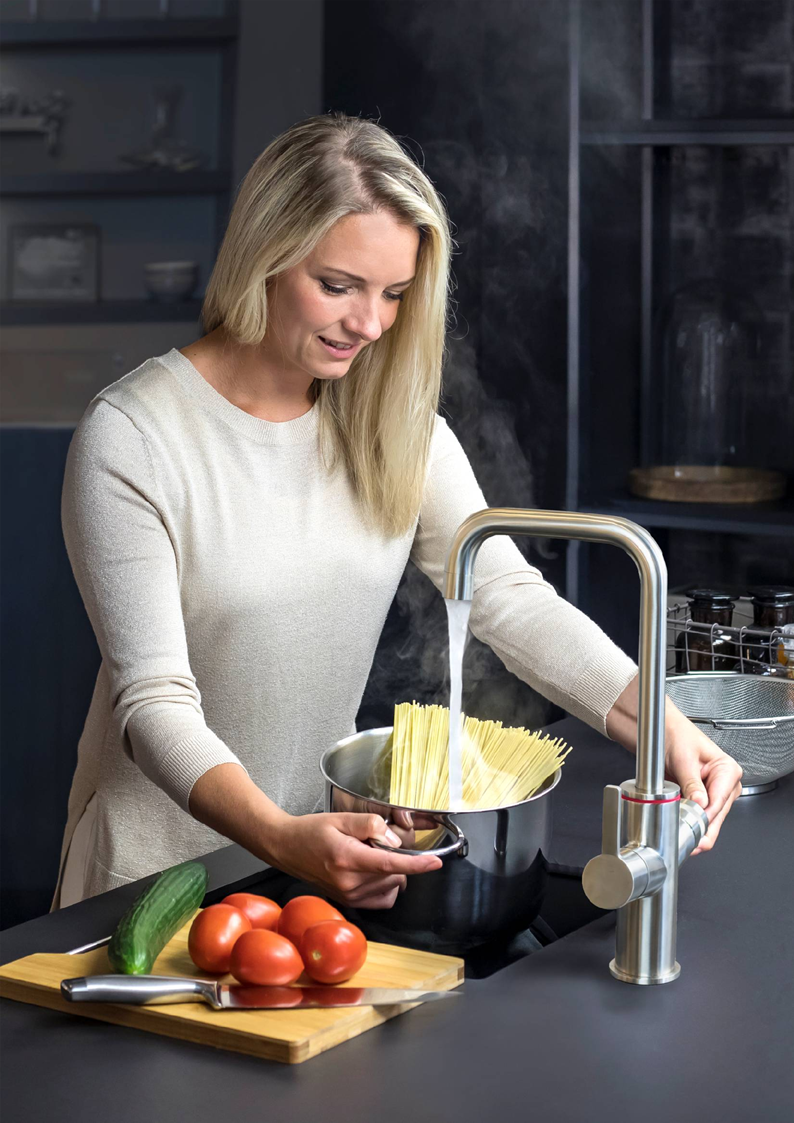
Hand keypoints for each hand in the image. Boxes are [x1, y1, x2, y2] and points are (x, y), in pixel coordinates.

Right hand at [269, 811, 441, 908]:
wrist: (287, 848)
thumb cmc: (312, 831)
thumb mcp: (341, 818)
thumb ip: (370, 825)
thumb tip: (393, 841)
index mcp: (347, 858)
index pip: (389, 865)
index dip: (416, 865)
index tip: (435, 862)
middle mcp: (349, 883)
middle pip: (394, 875)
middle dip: (395, 857)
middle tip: (375, 842)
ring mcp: (349, 896)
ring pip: (391, 887)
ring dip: (391, 871)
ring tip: (368, 855)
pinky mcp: (349, 902)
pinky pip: (382, 898)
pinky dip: (386, 885)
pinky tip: (372, 871)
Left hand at [606, 674, 742, 854]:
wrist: (662, 734)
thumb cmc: (677, 737)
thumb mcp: (684, 759)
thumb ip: (692, 783)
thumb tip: (700, 803)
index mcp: (728, 771)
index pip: (719, 802)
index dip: (704, 816)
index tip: (690, 824)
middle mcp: (726, 785)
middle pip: (716, 816)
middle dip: (699, 826)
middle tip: (682, 834)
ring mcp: (715, 795)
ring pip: (708, 821)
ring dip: (693, 826)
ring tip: (678, 828)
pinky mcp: (703, 801)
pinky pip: (698, 818)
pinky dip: (688, 823)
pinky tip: (678, 825)